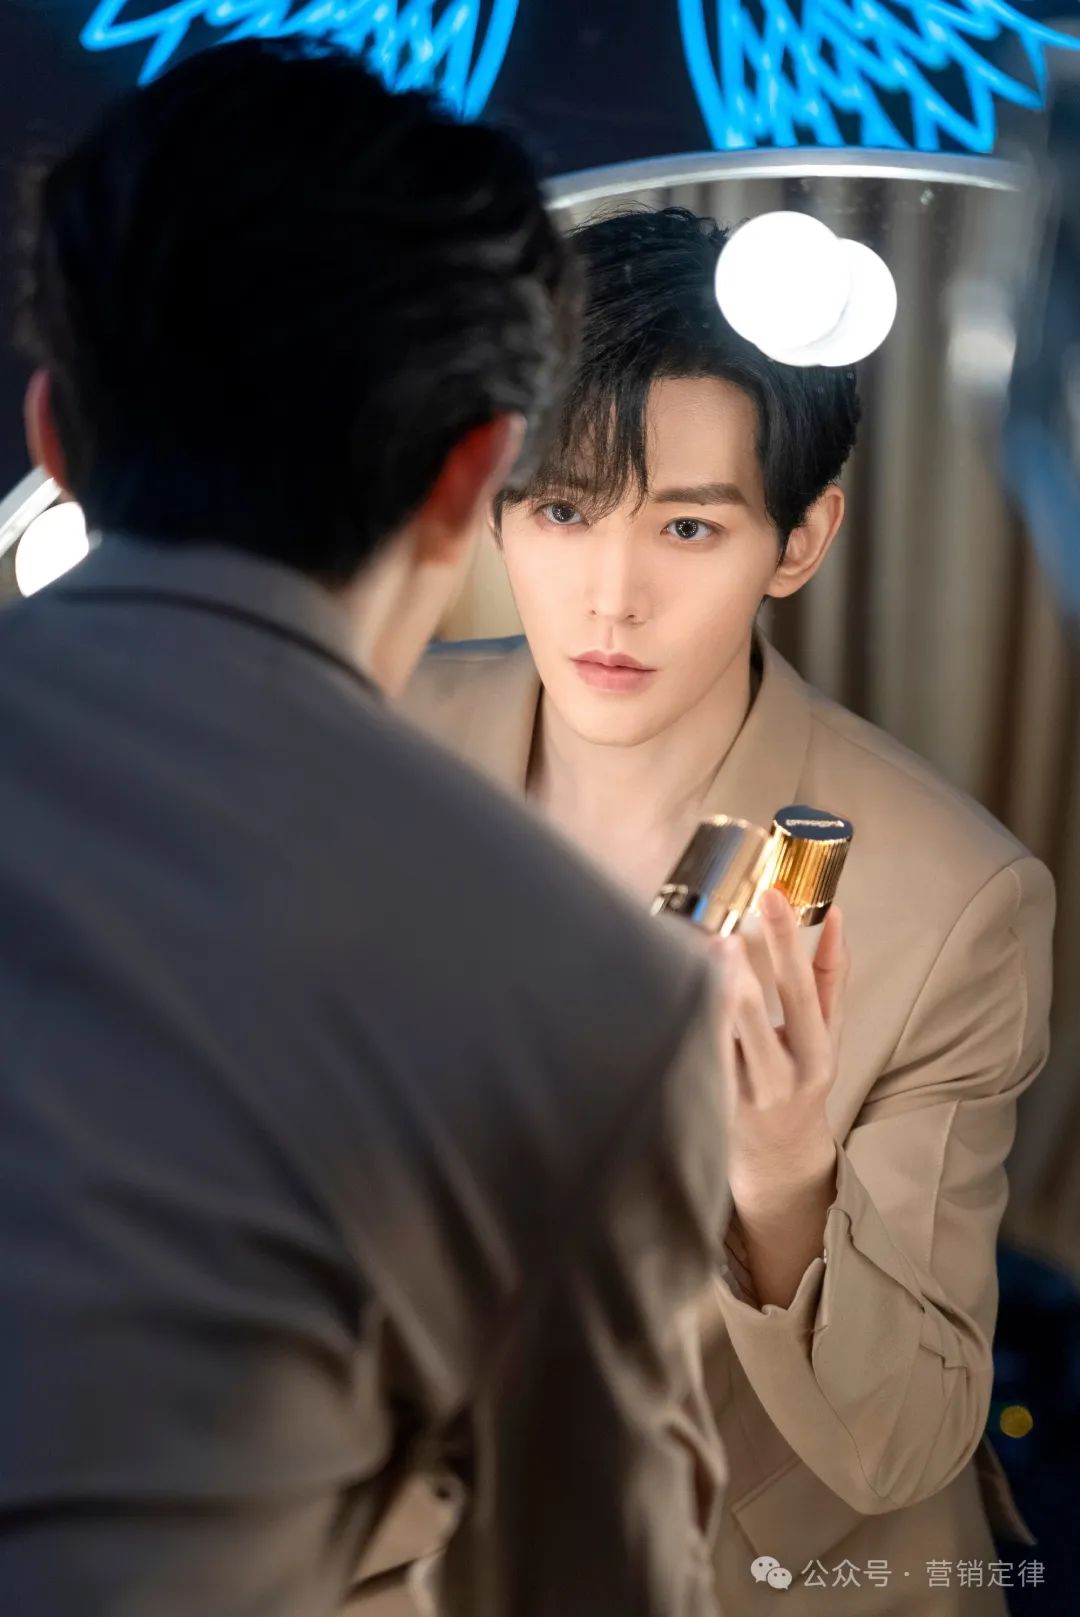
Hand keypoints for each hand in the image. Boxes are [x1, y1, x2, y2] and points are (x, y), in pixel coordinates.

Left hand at [710, 891, 848, 1304]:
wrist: (779, 1152)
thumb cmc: (804, 1077)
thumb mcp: (830, 1033)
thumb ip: (832, 975)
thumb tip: (833, 913)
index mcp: (816, 1054)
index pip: (802, 989)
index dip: (788, 941)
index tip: (773, 896)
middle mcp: (779, 1075)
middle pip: (754, 1014)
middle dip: (739, 969)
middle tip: (726, 927)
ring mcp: (739, 1090)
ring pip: (716, 1033)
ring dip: (706, 989)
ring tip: (700, 946)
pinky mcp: (707, 1097)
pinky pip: (694, 1050)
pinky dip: (689, 1013)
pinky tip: (679, 980)